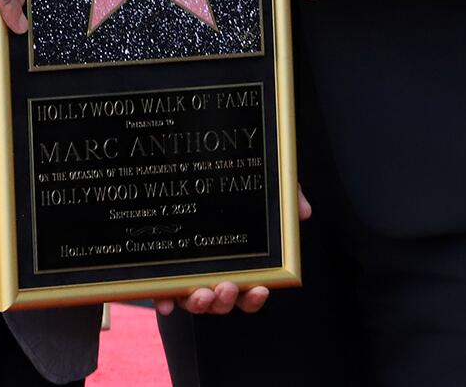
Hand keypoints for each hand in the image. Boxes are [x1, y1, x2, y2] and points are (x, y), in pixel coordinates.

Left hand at [155, 188, 312, 315]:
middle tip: (226, 287)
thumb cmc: (227, 179)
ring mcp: (185, 271)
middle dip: (225, 302)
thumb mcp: (262, 185)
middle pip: (220, 302)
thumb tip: (304, 211)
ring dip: (199, 304)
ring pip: (193, 301)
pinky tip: (165, 304)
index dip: (253, 298)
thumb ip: (285, 195)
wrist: (183, 160)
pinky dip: (163, 300)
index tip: (260, 289)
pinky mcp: (163, 265)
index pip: (247, 292)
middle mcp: (211, 273)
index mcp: (236, 264)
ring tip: (204, 292)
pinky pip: (161, 290)